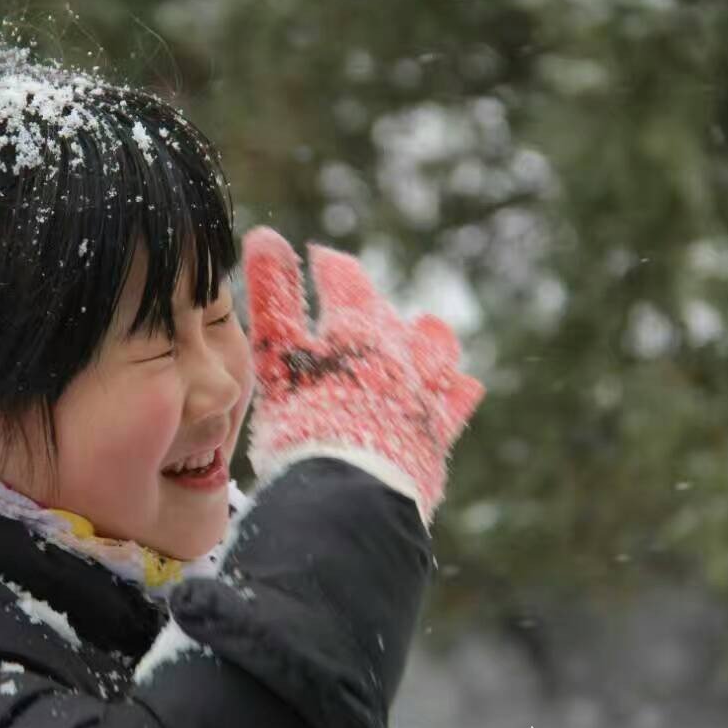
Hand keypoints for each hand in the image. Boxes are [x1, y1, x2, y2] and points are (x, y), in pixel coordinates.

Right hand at [241, 226, 483, 525]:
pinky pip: (455, 403)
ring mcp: (423, 393)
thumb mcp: (276, 356)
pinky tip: (464, 386)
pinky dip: (456, 391)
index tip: (323, 258)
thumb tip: (263, 232)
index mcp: (357, 327)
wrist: (349, 495)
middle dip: (375, 307)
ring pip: (435, 353)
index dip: (332, 267)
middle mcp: (399, 351)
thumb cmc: (304, 423)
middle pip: (389, 317)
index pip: (346, 281)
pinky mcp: (437, 434)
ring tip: (428, 330)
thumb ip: (271, 296)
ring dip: (429, 340)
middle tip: (366, 303)